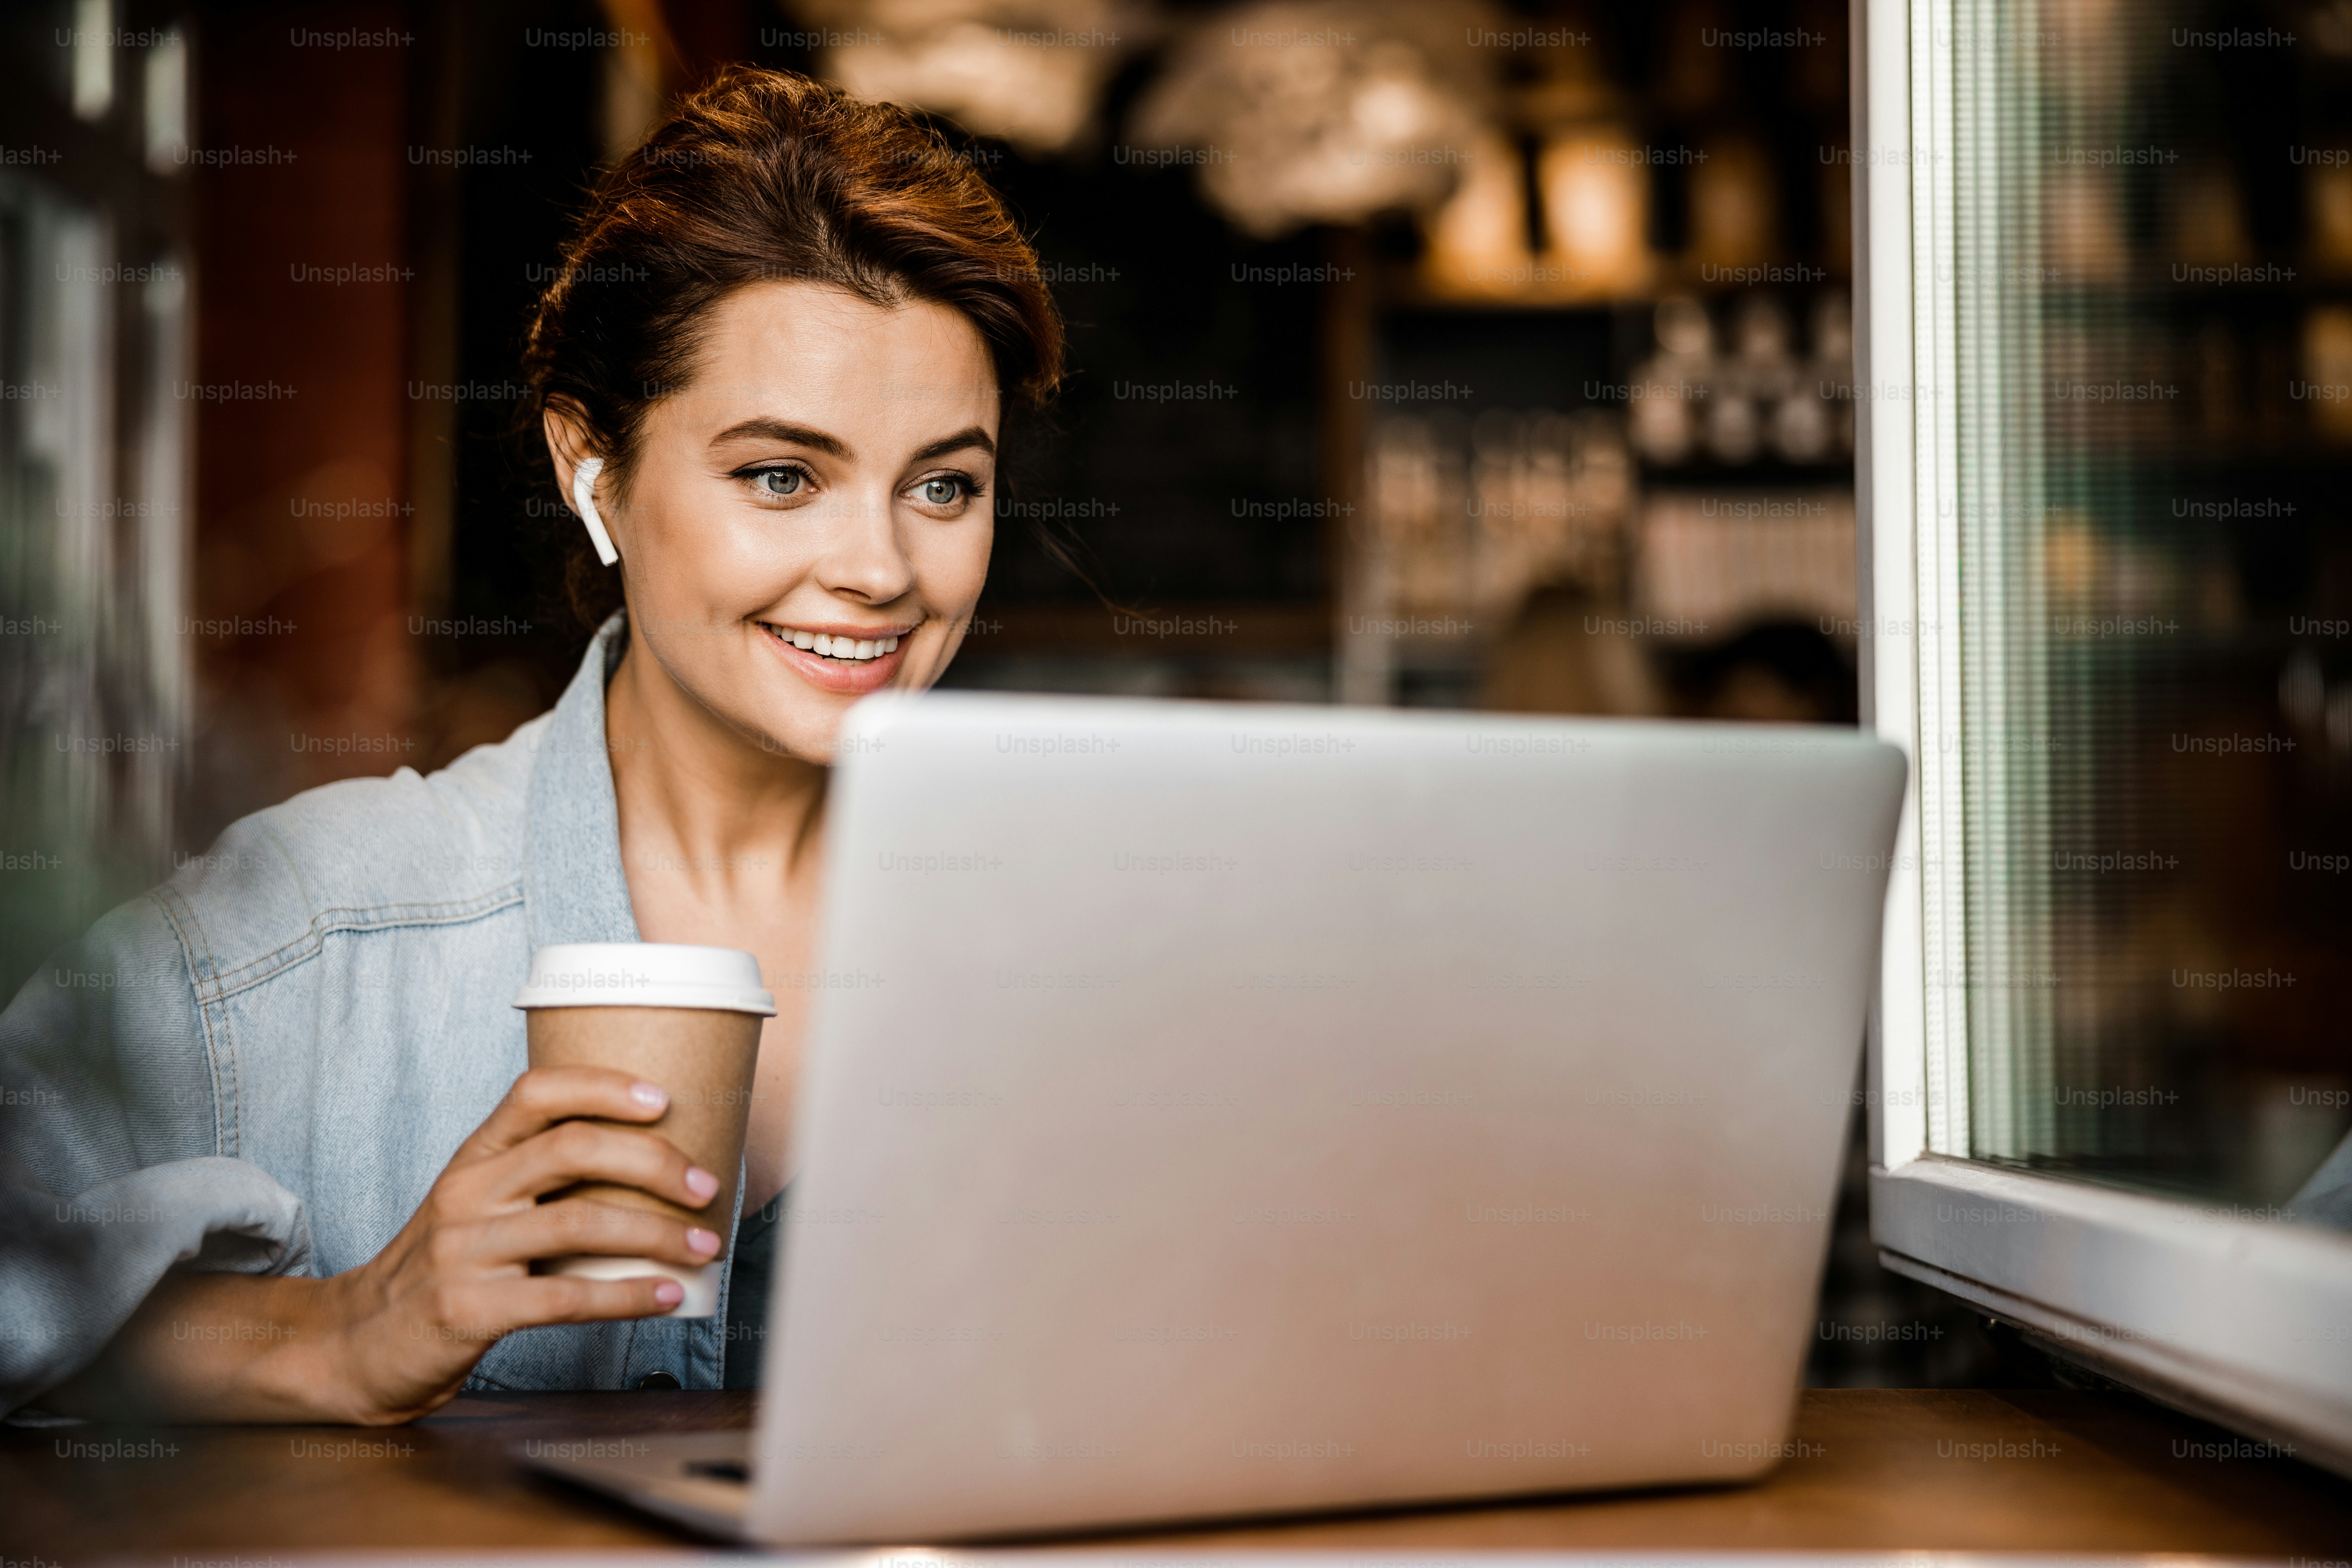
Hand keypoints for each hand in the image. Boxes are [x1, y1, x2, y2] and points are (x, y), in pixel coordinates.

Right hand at [308, 1065, 724, 1421]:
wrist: (359, 1344)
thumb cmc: (446, 1269)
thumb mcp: (479, 1206)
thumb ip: (540, 1181)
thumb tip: (650, 1166)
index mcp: (474, 1157)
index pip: (537, 1092)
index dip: (604, 1087)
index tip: (664, 1101)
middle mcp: (467, 1193)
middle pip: (573, 1149)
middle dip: (654, 1163)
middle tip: (706, 1186)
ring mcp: (464, 1251)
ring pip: (580, 1222)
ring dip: (657, 1234)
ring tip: (704, 1246)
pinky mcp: (468, 1309)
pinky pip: (564, 1296)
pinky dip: (627, 1295)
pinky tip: (666, 1296)